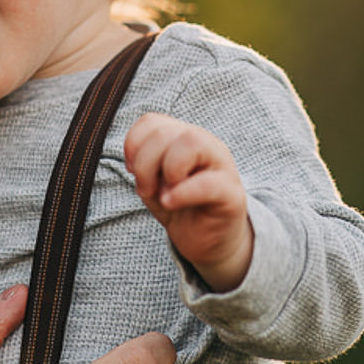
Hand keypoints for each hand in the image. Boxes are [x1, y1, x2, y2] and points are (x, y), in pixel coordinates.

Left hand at [124, 113, 253, 291]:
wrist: (209, 241)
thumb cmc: (180, 207)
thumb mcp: (154, 182)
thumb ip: (144, 164)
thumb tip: (137, 161)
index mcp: (184, 137)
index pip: (152, 122)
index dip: (133, 145)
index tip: (132, 170)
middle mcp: (205, 144)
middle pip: (165, 132)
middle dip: (144, 164)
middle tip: (147, 190)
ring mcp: (221, 165)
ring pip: (190, 142)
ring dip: (166, 171)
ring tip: (164, 195)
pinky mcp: (231, 193)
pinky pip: (207, 183)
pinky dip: (181, 193)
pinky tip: (171, 203)